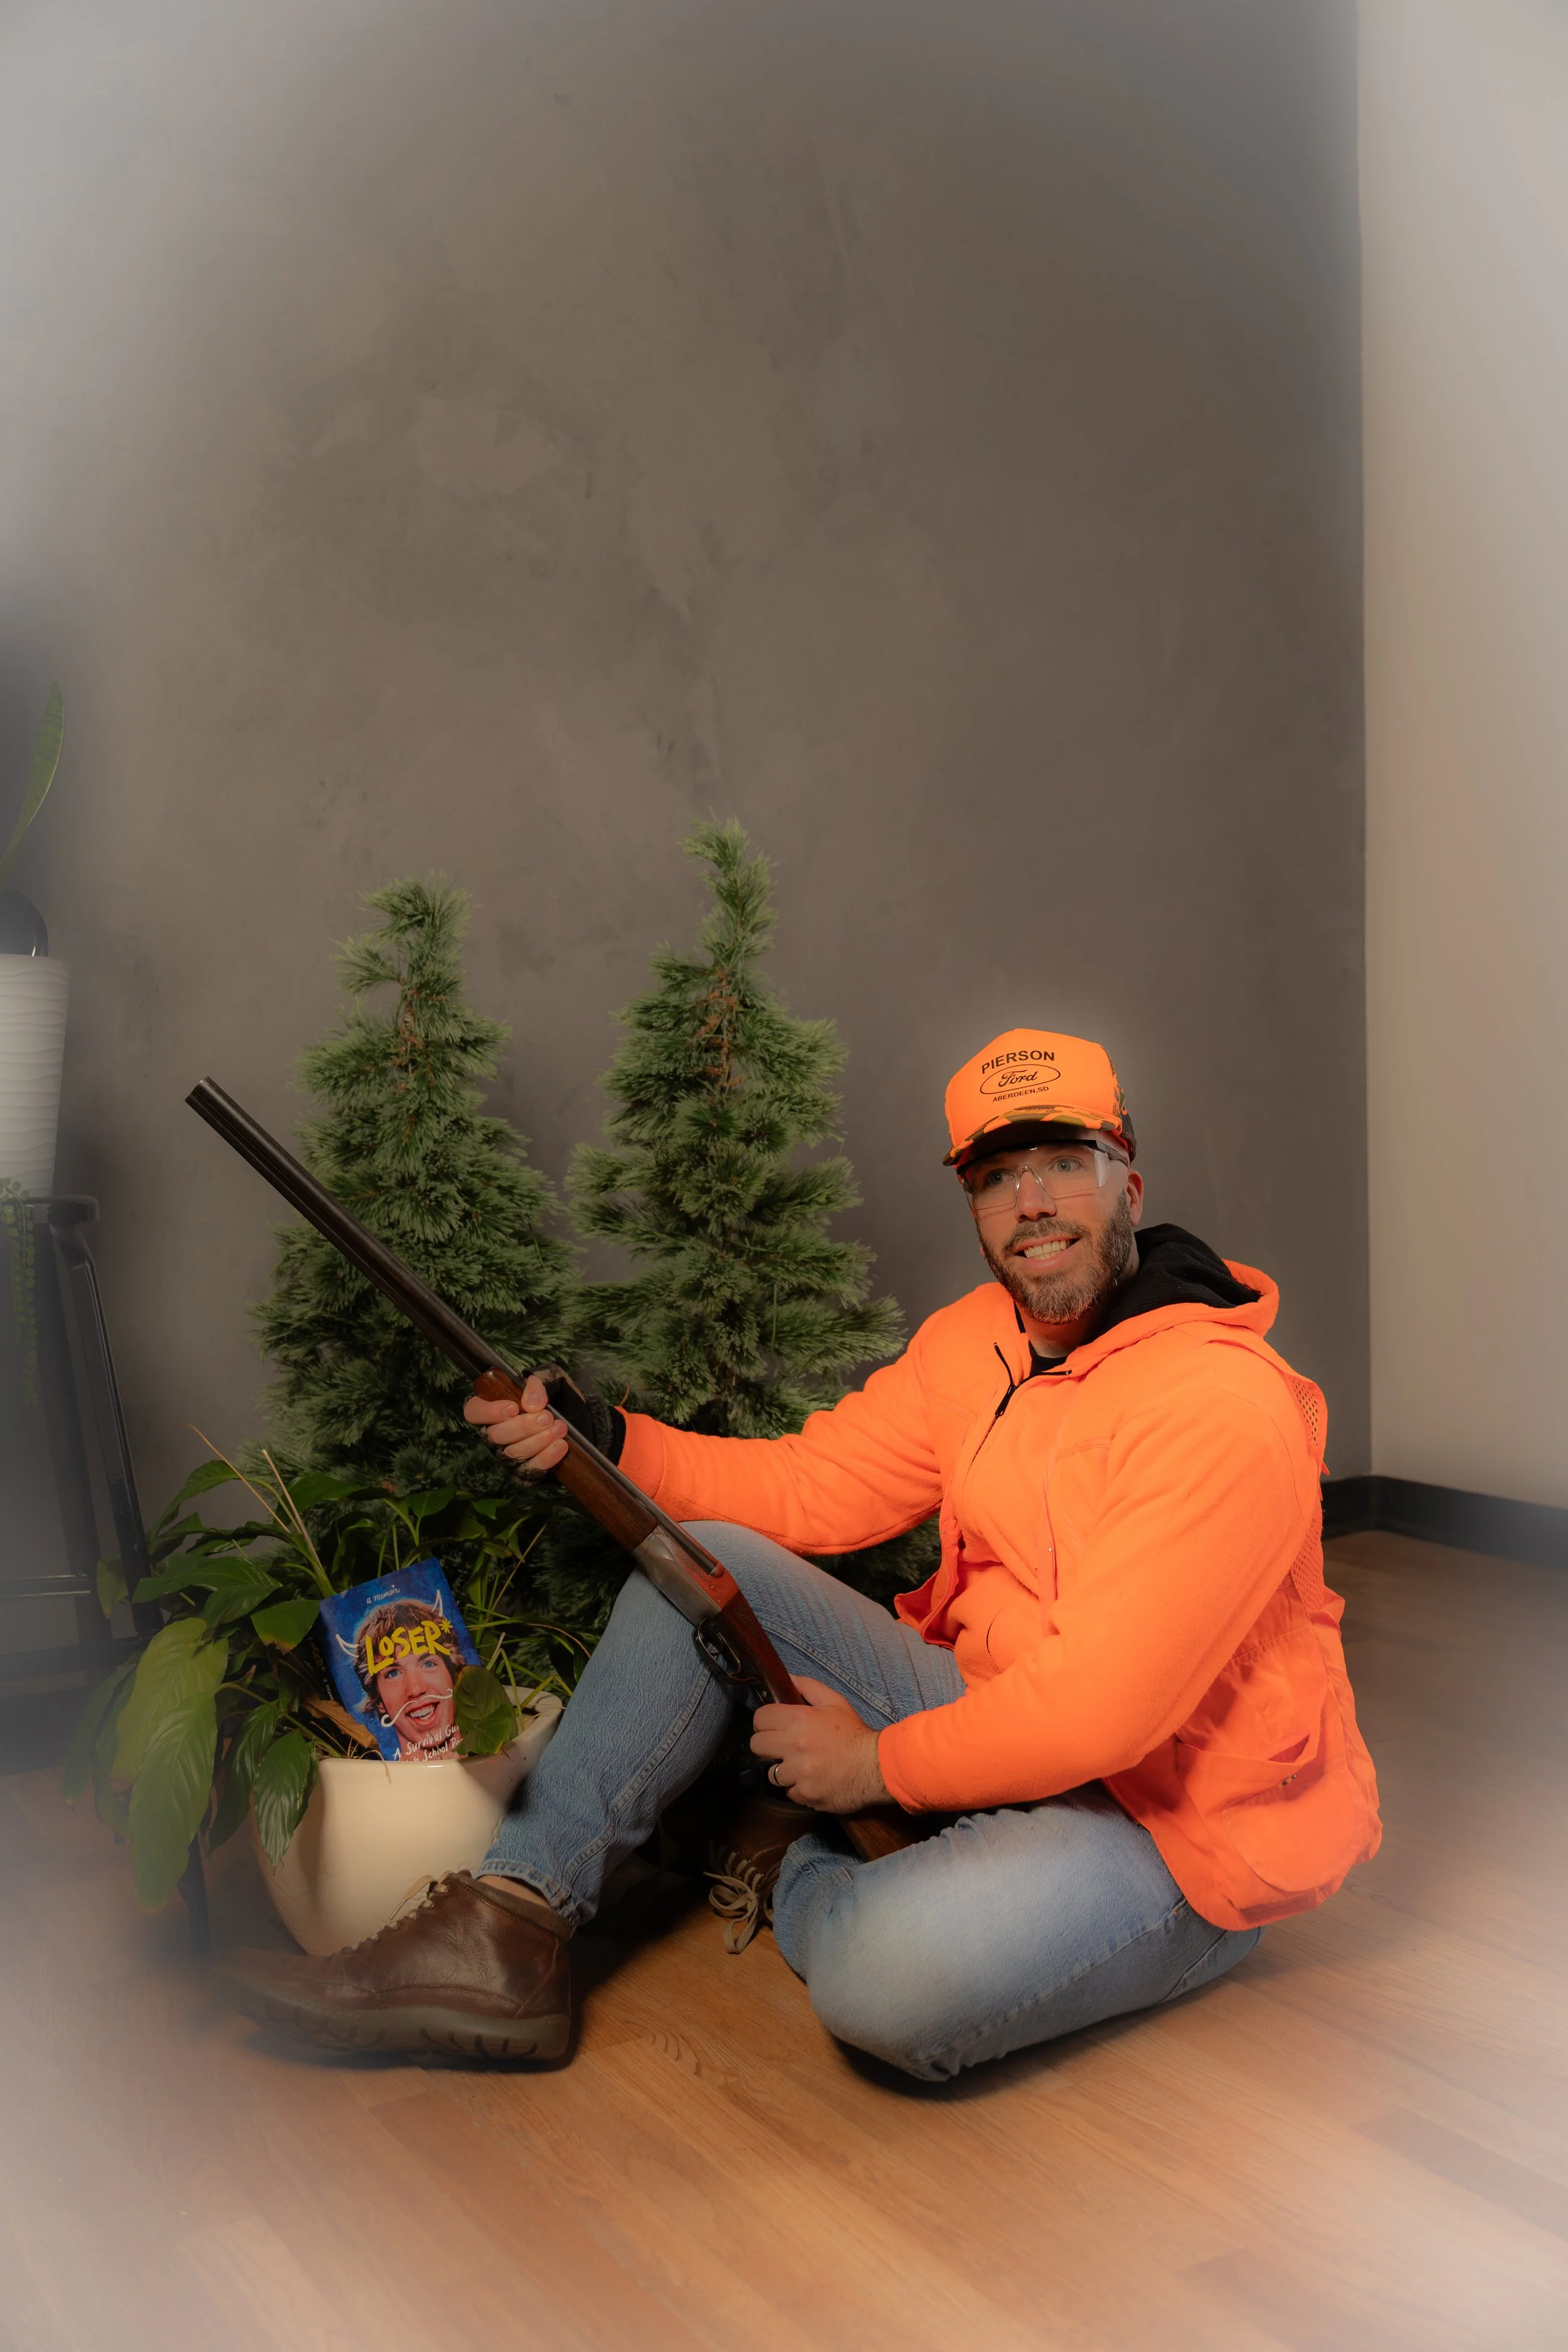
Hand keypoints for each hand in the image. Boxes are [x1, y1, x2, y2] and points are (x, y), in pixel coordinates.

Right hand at [463, 1373, 567, 1474]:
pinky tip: (560, 1445)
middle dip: (524, 1427)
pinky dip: (548, 1456)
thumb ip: (535, 1387)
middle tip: (546, 1418)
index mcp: (490, 1411)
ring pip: (514, 1452)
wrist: (563, 1421)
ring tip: (558, 1428)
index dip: (489, 1412)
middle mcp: (493, 1435)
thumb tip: (532, 1404)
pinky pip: (531, 1467)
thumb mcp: (542, 1385)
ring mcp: (506, 1455)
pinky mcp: (523, 1470)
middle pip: (497, 1435)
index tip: (513, 1408)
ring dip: (538, 1441)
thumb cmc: (543, 1401)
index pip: (474, 1412)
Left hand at [749, 1676, 890, 1814]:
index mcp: (800, 1719)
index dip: (765, 1721)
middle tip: (783, 1746)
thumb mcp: (835, 1702)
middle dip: (768, 1744)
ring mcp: (799, 1773)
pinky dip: (799, 1788)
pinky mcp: (806, 1794)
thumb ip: (808, 1687)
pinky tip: (813, 1780)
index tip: (773, 1726)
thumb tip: (786, 1678)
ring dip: (784, 1770)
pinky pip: (790, 1792)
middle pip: (756, 1745)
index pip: (759, 1718)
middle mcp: (795, 1746)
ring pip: (772, 1773)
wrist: (878, 1767)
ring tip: (802, 1766)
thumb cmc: (854, 1733)